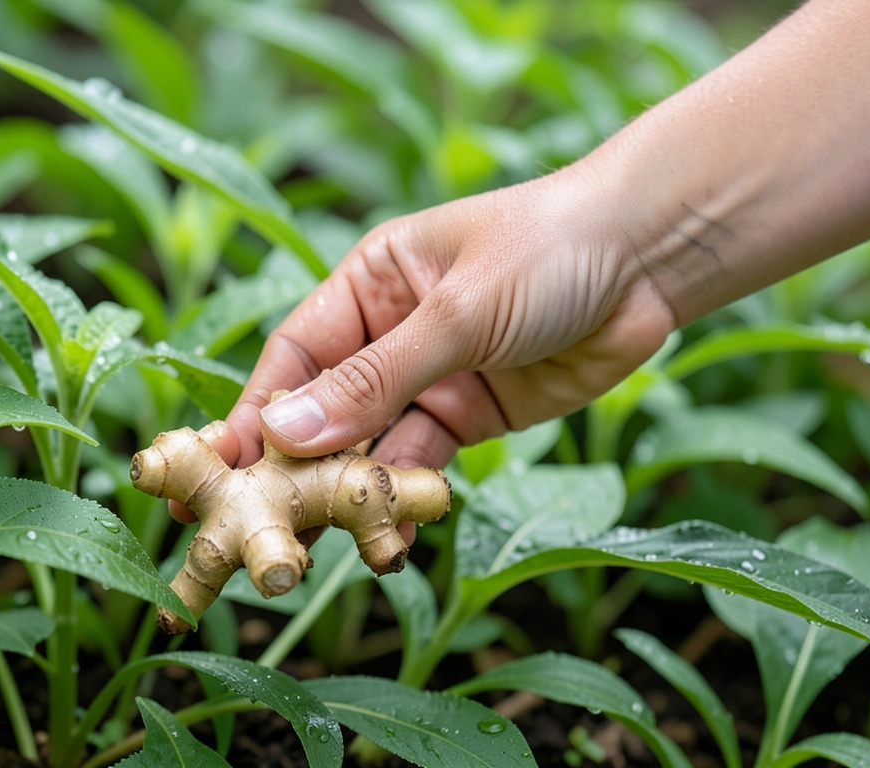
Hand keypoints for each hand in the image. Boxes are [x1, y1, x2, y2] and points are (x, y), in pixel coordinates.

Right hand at [169, 169, 677, 534]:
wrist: (654, 257)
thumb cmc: (548, 248)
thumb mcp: (456, 312)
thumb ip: (374, 380)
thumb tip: (283, 434)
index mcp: (369, 284)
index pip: (294, 358)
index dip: (254, 414)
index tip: (215, 469)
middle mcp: (388, 335)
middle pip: (324, 414)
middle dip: (294, 472)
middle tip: (257, 532)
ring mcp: (430, 380)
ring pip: (370, 450)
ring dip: (349, 497)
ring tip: (325, 548)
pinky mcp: (471, 417)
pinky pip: (421, 467)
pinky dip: (402, 502)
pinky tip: (389, 538)